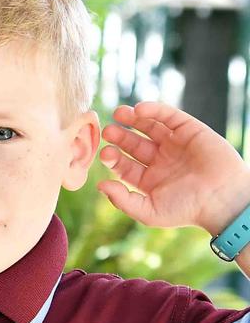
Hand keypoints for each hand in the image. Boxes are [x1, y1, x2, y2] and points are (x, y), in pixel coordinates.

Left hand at [98, 101, 249, 234]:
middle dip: (120, 136)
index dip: (113, 158)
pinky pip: (168, 116)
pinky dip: (154, 110)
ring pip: (149, 126)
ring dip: (133, 118)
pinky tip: (139, 110)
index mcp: (148, 178)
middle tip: (108, 131)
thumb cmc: (187, 210)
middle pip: (133, 143)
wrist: (223, 199)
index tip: (106, 153)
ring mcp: (174, 144)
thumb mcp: (149, 212)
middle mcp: (160, 159)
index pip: (124, 164)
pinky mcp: (190, 130)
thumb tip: (99, 185)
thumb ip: (122, 200)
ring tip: (119, 113)